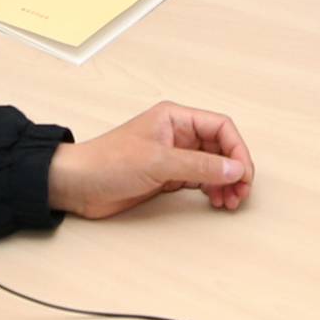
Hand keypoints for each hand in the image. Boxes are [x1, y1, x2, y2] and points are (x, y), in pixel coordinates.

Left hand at [45, 102, 251, 216]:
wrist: (77, 185)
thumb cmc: (106, 163)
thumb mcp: (158, 162)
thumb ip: (199, 166)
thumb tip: (234, 169)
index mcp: (175, 118)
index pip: (220, 127)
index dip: (237, 150)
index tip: (243, 174)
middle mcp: (177, 134)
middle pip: (220, 147)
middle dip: (234, 169)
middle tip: (241, 192)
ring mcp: (173, 155)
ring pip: (212, 165)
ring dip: (225, 182)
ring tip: (230, 201)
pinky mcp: (167, 175)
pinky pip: (199, 179)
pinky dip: (211, 189)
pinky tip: (215, 200)